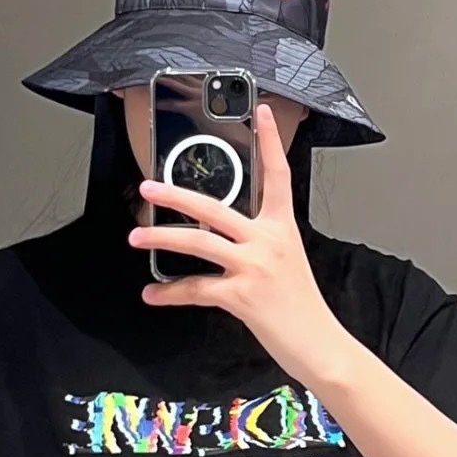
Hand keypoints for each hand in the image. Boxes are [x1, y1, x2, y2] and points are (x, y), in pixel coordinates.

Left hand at [130, 101, 350, 387]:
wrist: (318, 344)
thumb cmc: (301, 307)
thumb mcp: (287, 263)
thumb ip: (258, 243)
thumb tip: (220, 236)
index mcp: (282, 228)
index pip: (278, 175)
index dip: (270, 141)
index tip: (260, 112)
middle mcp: (268, 241)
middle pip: (214, 207)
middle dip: (175, 195)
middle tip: (149, 188)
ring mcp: (254, 266)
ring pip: (197, 241)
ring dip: (161, 238)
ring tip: (138, 237)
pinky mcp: (242, 295)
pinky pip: (196, 288)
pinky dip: (169, 292)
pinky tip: (153, 293)